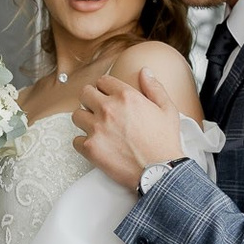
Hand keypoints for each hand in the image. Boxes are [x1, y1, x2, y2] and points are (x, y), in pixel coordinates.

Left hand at [71, 68, 183, 190]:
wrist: (160, 171)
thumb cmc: (165, 142)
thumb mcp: (167, 110)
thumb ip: (154, 88)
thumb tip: (145, 71)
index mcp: (126, 96)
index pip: (102, 81)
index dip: (105, 88)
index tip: (108, 97)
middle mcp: (108, 109)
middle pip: (84, 94)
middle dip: (91, 100)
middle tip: (99, 111)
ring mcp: (97, 128)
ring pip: (76, 115)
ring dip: (85, 120)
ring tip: (97, 129)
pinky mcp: (90, 148)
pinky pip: (75, 140)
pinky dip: (83, 143)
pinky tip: (96, 146)